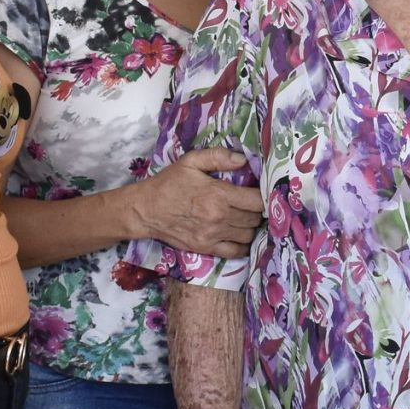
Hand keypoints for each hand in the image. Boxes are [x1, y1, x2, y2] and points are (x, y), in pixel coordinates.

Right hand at [139, 150, 263, 257]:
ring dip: (251, 227)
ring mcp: (213, 235)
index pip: (257, 200)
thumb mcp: (190, 161)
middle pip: (255, 218)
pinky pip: (236, 252)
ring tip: (244, 218)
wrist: (145, 210)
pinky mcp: (206, 248)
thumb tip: (243, 160)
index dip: (264, 196)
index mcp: (218, 195)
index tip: (260, 192)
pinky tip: (239, 235)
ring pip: (248, 235)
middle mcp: (219, 217)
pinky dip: (242, 245)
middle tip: (251, 204)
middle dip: (257, 211)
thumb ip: (218, 157)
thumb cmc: (169, 183)